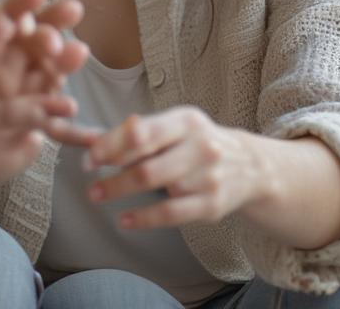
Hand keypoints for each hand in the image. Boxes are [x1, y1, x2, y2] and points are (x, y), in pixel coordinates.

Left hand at [84, 107, 263, 229]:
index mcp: (186, 120)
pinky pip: (173, 214)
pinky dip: (145, 218)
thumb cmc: (195, 142)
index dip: (115, 145)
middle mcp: (200, 146)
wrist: (250, 166)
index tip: (90, 157)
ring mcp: (209, 177)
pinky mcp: (213, 204)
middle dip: (115, 176)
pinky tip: (123, 219)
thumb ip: (138, 132)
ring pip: (160, 188)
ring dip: (124, 191)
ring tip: (99, 193)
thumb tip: (92, 138)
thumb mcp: (173, 126)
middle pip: (150, 165)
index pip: (146, 132)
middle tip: (90, 183)